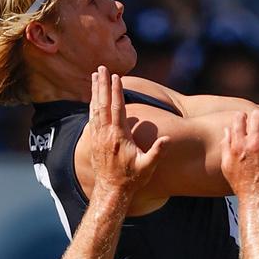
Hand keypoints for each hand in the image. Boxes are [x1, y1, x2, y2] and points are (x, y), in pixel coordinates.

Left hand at [89, 66, 168, 194]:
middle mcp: (106, 134)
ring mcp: (99, 137)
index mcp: (119, 136)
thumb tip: (167, 139)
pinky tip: (92, 97)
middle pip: (103, 103)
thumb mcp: (147, 167)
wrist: (112, 191)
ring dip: (95, 90)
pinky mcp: (95, 140)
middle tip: (101, 67)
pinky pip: (92, 117)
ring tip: (94, 75)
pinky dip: (92, 104)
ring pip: (95, 108)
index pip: (117, 108)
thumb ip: (157, 153)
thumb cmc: (132, 179)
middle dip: (102, 84)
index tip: (115, 77)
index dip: (116, 91)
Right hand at [220, 108, 258, 197]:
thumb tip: (227, 130)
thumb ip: (225, 146)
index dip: (243, 117)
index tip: (246, 121)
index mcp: (237, 145)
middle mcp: (252, 144)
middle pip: (257, 114)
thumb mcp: (227, 166)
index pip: (239, 118)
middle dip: (258, 116)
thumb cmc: (241, 184)